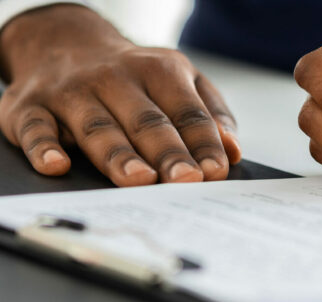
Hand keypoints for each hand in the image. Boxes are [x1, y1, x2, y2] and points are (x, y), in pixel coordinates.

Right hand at [0, 5, 240, 186]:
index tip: (217, 171)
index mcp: (159, 71)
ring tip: (140, 180)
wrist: (63, 43)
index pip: (188, 111)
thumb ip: (210, 112)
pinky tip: (57, 166)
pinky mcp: (31, 106)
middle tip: (186, 180)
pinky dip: (44, 147)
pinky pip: (36, 127)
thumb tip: (233, 150)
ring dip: (120, 155)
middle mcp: (115, 78)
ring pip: (99, 127)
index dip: (204, 142)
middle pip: (147, 121)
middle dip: (168, 152)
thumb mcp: (180, 80)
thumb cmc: (134, 78)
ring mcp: (72, 92)